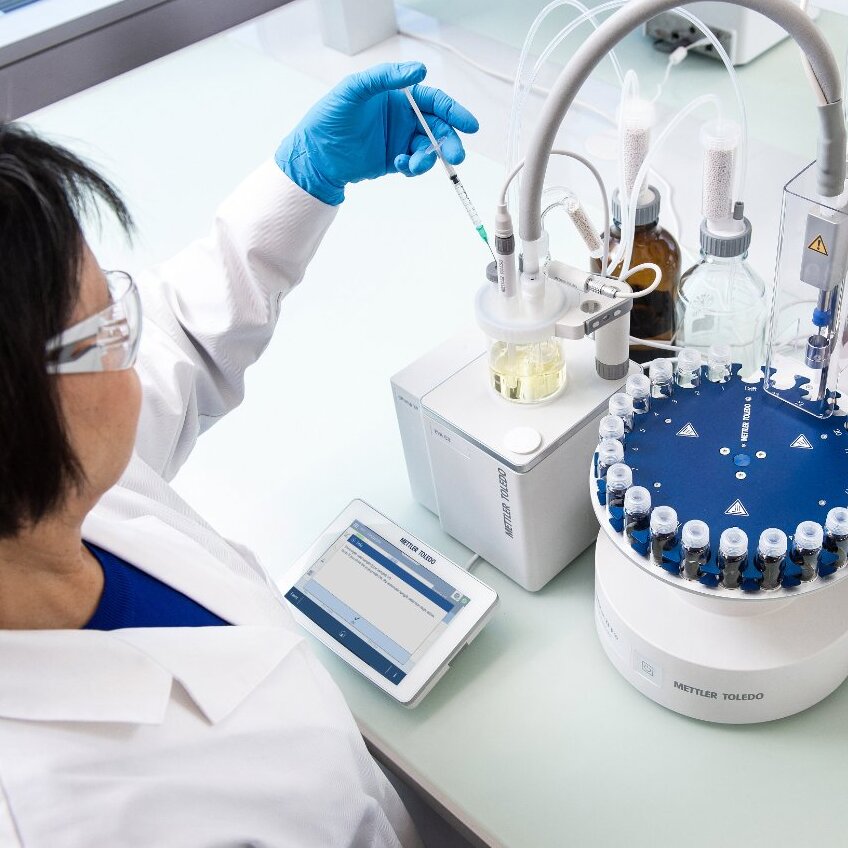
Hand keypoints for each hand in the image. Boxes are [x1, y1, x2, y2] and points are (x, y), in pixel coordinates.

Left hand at [275, 62, 478, 204]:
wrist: (315, 155)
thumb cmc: (330, 117)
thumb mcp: (354, 90)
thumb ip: (385, 77)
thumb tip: (418, 70)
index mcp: (398, 96)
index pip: (434, 101)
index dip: (454, 111)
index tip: (469, 124)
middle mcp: (403, 117)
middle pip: (438, 128)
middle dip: (449, 142)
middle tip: (455, 156)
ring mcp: (400, 140)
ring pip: (428, 149)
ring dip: (429, 158)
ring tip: (414, 164)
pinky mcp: (394, 161)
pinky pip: (415, 164)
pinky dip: (413, 167)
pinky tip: (399, 165)